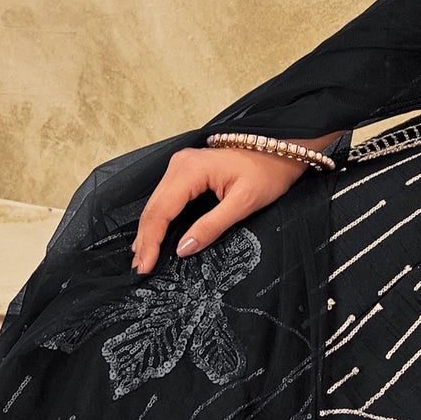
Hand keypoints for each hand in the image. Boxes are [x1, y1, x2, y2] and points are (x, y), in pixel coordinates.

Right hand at [129, 144, 307, 274]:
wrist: (279, 152)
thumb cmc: (267, 174)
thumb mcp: (243, 204)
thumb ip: (211, 226)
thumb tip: (183, 249)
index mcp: (191, 169)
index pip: (161, 210)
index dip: (152, 240)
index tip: (147, 265)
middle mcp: (180, 163)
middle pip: (153, 207)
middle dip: (145, 239)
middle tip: (141, 267)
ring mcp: (181, 164)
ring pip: (156, 203)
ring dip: (148, 231)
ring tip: (142, 256)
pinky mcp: (186, 170)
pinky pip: (165, 198)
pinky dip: (158, 219)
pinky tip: (152, 235)